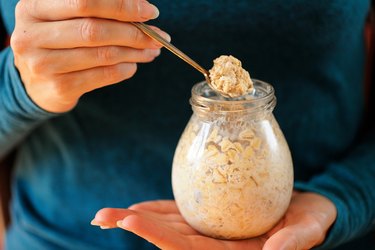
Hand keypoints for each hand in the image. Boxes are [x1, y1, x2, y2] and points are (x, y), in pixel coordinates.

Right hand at [11, 0, 169, 112]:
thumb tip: (143, 11)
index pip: (85, 1)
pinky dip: (125, 69)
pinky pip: (104, 76)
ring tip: (152, 50)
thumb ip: (99, 11)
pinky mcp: (60, 87)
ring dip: (135, 52)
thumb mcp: (67, 18)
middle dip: (134, 32)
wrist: (36, 82)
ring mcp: (43, 64)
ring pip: (103, 54)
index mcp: (33, 7)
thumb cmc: (59, 42)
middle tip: (158, 37)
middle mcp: (32, 34)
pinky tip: (134, 64)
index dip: (122, 6)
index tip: (150, 11)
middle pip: (94, 30)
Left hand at [91, 191, 336, 249]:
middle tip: (103, 215)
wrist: (309, 208)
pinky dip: (160, 210)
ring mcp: (212, 231)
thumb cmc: (312, 220)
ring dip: (140, 219)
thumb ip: (292, 243)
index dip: (158, 235)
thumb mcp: (308, 229)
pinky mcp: (214, 215)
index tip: (131, 218)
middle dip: (137, 227)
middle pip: (170, 238)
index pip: (188, 249)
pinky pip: (182, 214)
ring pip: (171, 226)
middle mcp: (216, 245)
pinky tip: (139, 207)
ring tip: (109, 213)